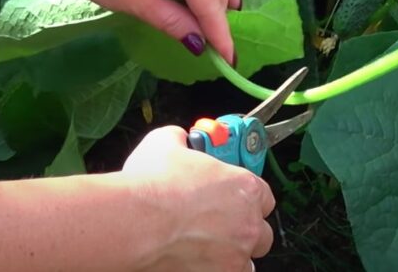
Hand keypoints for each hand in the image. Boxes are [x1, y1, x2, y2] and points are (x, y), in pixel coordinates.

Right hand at [120, 126, 274, 271]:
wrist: (134, 222)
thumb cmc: (153, 186)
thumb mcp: (165, 144)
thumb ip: (180, 140)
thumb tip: (177, 138)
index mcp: (244, 188)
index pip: (264, 197)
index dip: (247, 199)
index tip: (232, 200)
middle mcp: (247, 223)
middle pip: (261, 233)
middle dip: (244, 230)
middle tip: (219, 227)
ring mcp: (235, 255)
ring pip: (246, 261)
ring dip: (232, 255)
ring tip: (207, 249)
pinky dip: (217, 270)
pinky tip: (197, 263)